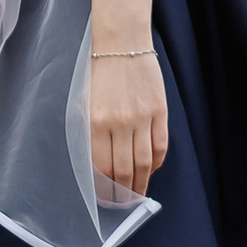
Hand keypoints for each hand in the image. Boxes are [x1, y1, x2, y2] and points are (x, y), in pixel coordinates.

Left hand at [89, 48, 168, 199]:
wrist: (122, 43)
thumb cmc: (100, 70)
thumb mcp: (86, 100)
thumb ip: (91, 130)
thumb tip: (98, 161)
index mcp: (96, 120)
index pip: (102, 165)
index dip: (105, 186)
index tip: (105, 197)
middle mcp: (119, 122)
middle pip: (123, 169)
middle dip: (123, 192)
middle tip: (123, 203)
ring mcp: (142, 118)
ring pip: (144, 162)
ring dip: (141, 183)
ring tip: (138, 195)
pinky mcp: (159, 112)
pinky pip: (160, 146)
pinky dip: (156, 163)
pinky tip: (150, 170)